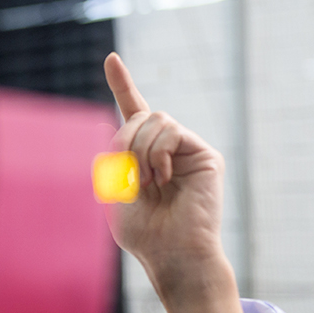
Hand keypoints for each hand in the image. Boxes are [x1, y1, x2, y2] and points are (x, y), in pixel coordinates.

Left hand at [103, 52, 225, 276]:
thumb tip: (108, 124)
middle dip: (123, 140)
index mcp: (142, 154)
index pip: (132, 111)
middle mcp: (167, 148)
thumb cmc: (142, 231)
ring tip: (147, 183)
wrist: (170, 253)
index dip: (122, 84)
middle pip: (139, 115)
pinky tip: (163, 178)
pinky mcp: (204, 154)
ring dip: (140, 151)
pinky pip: (171, 131)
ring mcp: (187, 150)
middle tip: (126, 176)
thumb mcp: (114, 190)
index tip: (112, 59)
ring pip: (155, 120)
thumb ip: (113, 157)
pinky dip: (158, 153)